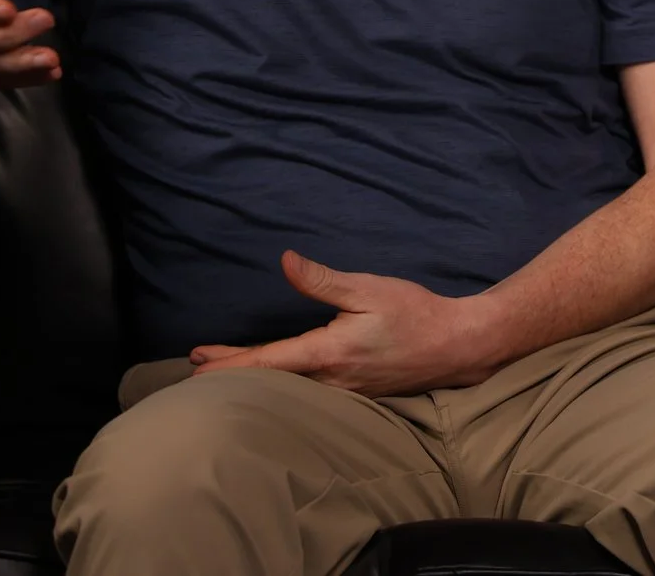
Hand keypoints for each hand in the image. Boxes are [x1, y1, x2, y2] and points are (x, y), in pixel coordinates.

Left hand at [188, 250, 498, 397]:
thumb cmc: (415, 313)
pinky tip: (275, 378)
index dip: (229, 362)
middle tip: (196, 364)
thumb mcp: (368, 289)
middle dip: (232, 371)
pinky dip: (281, 383)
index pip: (268, 363)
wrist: (458, 346)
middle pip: (271, 381)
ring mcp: (343, 393)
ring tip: (226, 369)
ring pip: (288, 389)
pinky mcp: (355, 394)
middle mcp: (331, 382)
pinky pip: (307, 392)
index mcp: (329, 354)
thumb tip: (285, 261)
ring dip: (255, 378)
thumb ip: (322, 280)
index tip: (198, 360)